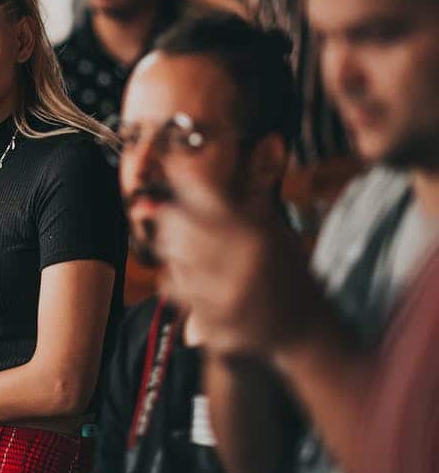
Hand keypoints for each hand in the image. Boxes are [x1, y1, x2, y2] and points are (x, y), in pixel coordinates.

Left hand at [154, 164, 317, 356]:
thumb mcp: (276, 227)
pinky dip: (180, 281)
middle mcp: (237, 263)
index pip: (199, 189)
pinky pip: (172, 288)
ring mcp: (223, 296)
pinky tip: (200, 281)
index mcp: (254, 234)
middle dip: (173, 218)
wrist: (304, 331)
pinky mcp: (212, 321)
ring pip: (169, 255)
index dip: (180, 172)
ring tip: (201, 257)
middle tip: (187, 223)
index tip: (173, 165)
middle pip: (172, 222)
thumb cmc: (287, 271)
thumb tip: (270, 140)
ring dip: (177, 253)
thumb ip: (256, 187)